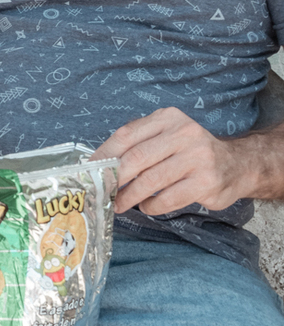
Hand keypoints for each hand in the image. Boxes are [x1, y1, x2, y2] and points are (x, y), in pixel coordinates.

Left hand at [93, 107, 247, 214]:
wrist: (237, 164)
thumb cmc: (189, 151)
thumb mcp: (166, 135)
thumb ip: (138, 143)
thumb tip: (99, 163)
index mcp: (167, 118)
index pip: (126, 135)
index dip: (104, 154)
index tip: (89, 170)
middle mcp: (184, 134)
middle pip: (136, 158)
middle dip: (114, 178)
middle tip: (102, 191)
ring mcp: (198, 158)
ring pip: (151, 181)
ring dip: (129, 196)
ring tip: (120, 203)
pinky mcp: (207, 182)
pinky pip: (168, 198)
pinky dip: (152, 205)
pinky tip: (146, 206)